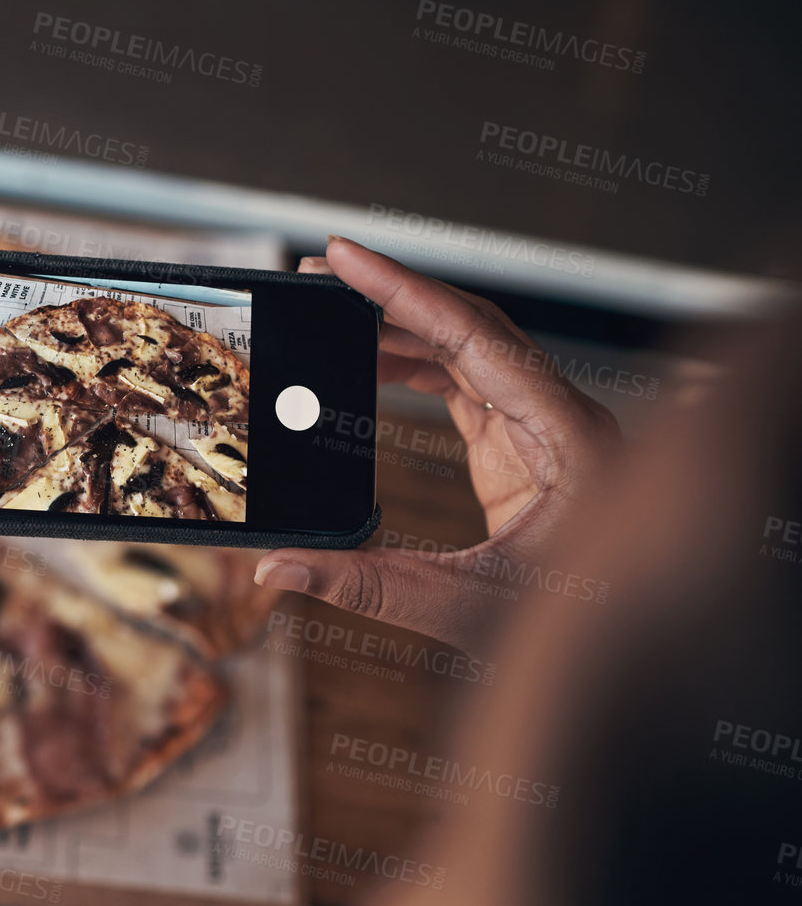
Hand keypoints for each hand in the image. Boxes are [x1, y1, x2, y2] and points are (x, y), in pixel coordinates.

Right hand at [253, 236, 622, 654]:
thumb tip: (274, 569)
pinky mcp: (527, 447)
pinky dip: (415, 368)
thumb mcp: (467, 610)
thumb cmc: (577, 632)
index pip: (476, 337)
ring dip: (399, 328)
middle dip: (394, 293)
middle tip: (320, 269)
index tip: (343, 256)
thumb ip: (368, 588)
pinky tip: (367, 365)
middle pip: (472, 326)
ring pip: (469, 349)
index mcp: (571, 438)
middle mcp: (564, 418)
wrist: (631, 649)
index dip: (404, 291)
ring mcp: (547, 429)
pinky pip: (466, 384)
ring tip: (327, 313)